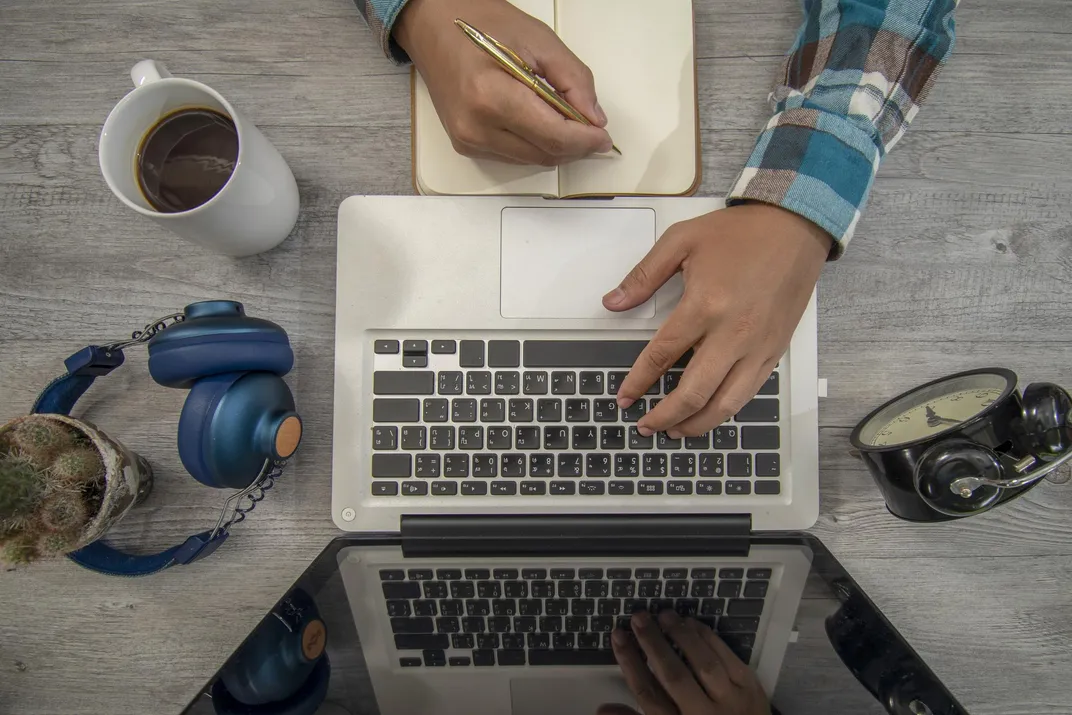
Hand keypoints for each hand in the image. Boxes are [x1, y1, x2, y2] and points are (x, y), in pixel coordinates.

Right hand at [394, 0, 612, 164]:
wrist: (432, 25)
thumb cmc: (481, 23)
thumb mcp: (538, 39)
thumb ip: (573, 80)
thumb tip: (594, 118)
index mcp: (491, 96)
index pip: (553, 136)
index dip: (585, 141)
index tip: (604, 136)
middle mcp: (476, 126)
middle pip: (544, 154)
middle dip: (576, 147)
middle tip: (594, 132)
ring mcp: (468, 139)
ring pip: (531, 160)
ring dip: (557, 148)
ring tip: (570, 124)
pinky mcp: (466, 145)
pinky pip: (513, 156)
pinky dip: (535, 145)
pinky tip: (542, 124)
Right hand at [600, 611, 769, 714]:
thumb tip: (601, 710)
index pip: (648, 694)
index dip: (630, 663)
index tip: (618, 636)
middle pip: (674, 676)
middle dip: (652, 643)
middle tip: (637, 617)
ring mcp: (731, 702)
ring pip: (703, 664)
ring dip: (681, 635)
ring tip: (664, 614)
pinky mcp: (751, 689)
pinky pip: (727, 658)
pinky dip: (708, 638)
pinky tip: (691, 623)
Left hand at [602, 203, 831, 437]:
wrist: (795, 227)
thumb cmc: (742, 233)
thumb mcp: (682, 240)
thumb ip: (643, 276)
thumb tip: (613, 302)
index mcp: (704, 305)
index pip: (661, 356)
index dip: (638, 382)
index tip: (624, 397)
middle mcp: (732, 333)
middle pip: (692, 392)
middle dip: (664, 416)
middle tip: (646, 426)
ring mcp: (757, 346)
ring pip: (724, 403)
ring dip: (696, 423)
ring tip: (674, 430)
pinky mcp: (775, 351)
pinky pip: (749, 393)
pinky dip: (726, 411)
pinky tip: (709, 414)